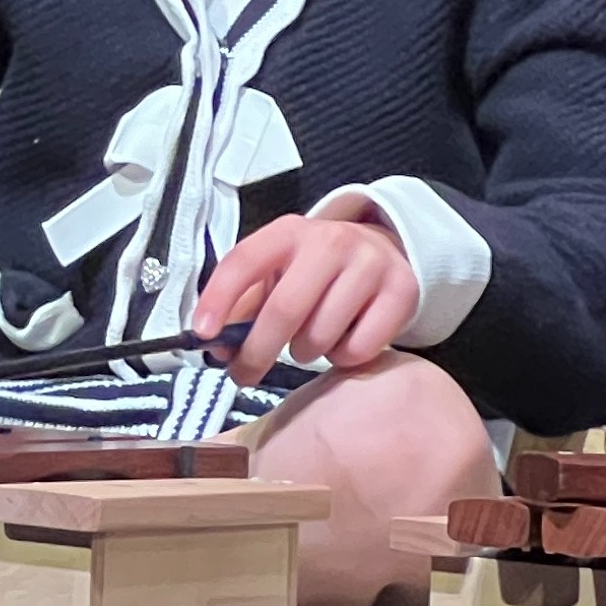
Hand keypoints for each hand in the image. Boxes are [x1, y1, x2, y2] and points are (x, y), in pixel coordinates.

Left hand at [192, 213, 418, 382]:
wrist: (384, 250)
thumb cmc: (315, 269)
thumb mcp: (276, 270)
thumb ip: (242, 305)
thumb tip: (217, 347)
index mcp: (287, 233)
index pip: (243, 263)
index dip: (218, 300)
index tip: (202, 335)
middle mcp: (329, 242)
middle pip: (284, 309)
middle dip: (257, 351)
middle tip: (243, 373)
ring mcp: (370, 265)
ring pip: (321, 334)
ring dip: (303, 353)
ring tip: (304, 344)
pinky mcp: (402, 292)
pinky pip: (360, 348)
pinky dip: (341, 358)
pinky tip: (340, 343)